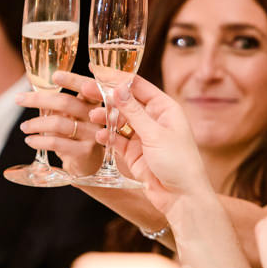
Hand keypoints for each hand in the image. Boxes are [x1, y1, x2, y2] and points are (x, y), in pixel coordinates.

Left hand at [16, 71, 104, 177]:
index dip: (72, 80)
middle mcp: (96, 116)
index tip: (54, 76)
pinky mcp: (84, 151)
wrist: (88, 164)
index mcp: (93, 102)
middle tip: (18, 99)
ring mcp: (92, 134)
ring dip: (36, 123)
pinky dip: (39, 141)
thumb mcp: (71, 116)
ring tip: (24, 127)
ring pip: (59, 123)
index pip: (86, 86)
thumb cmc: (76, 135)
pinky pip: (57, 142)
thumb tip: (30, 93)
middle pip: (66, 102)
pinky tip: (30, 141)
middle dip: (38, 99)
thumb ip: (58, 105)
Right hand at [89, 74, 211, 213]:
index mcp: (165, 108)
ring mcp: (144, 136)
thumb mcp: (155, 134)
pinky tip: (98, 136)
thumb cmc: (179, 163)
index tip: (97, 70)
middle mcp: (154, 119)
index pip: (138, 85)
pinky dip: (107, 136)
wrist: (182, 198)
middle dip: (106, 96)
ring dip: (105, 117)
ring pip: (119, 120)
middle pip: (126, 101)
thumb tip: (117, 87)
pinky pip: (117, 139)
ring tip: (92, 116)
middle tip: (84, 89)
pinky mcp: (135, 153)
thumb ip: (133, 111)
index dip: (117, 76)